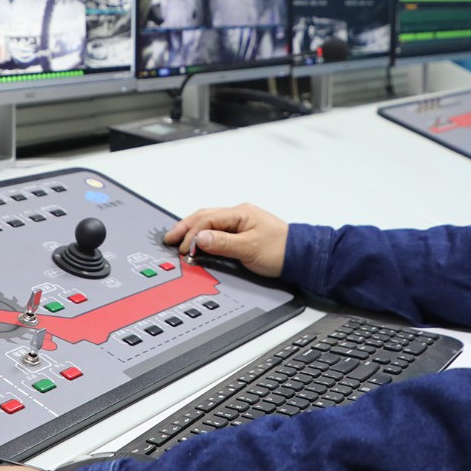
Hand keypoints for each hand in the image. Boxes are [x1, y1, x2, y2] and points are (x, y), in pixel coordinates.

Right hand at [164, 203, 288, 277]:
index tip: (184, 248)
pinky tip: (196, 242)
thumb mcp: (249, 248)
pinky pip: (216, 231)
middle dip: (185, 227)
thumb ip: (223, 243)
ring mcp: (239, 223)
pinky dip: (202, 236)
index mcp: (240, 213)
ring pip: (208, 223)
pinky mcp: (241, 233)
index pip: (207, 219)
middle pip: (204, 217)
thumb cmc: (281, 250)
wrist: (301, 256)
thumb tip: (199, 239)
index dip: (192, 233)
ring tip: (177, 240)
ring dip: (192, 231)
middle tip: (169, 239)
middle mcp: (238, 215)